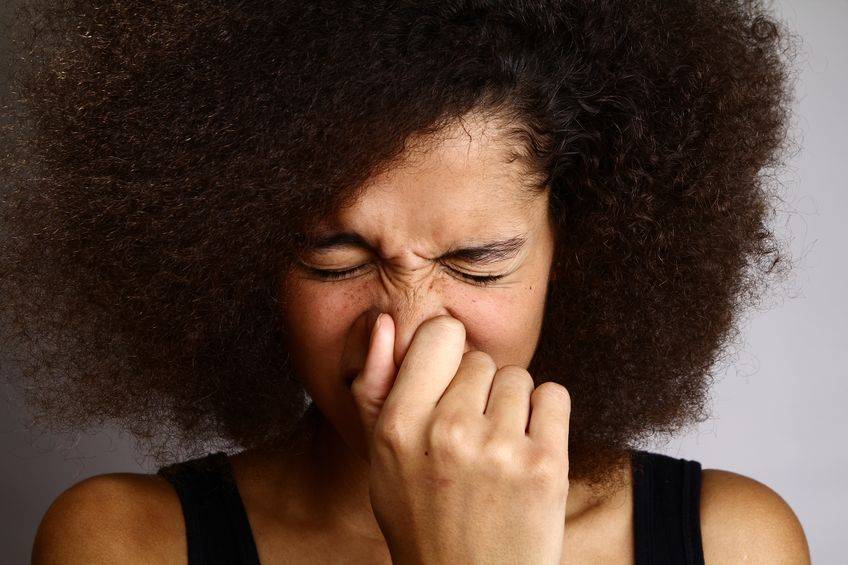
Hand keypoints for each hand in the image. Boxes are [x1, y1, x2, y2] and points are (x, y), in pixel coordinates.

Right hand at [349, 313, 570, 564]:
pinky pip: (553, 395)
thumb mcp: (382, 460)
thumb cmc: (424, 517)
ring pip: (517, 377)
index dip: (449, 355)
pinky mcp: (546, 466)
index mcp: (398, 427)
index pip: (439, 334)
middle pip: (481, 360)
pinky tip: (527, 452)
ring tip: (498, 452)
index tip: (450, 384)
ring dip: (512, 406)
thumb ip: (376, 387)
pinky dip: (545, 417)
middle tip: (471, 438)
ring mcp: (499, 450)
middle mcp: (446, 433)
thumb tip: (386, 322)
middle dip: (479, 390)